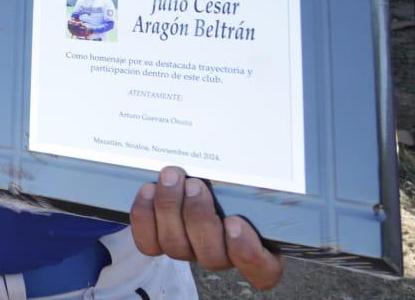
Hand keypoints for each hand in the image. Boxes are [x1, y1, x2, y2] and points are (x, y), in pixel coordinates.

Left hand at [130, 166, 283, 290]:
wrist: (191, 176)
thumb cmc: (231, 178)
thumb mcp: (249, 179)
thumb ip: (261, 177)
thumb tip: (274, 148)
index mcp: (256, 248)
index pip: (262, 271)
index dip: (247, 252)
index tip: (235, 221)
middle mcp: (222, 255)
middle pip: (211, 255)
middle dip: (198, 216)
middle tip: (195, 184)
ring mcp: (189, 251)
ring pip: (176, 246)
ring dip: (170, 208)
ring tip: (171, 177)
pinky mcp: (160, 243)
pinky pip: (148, 242)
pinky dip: (145, 216)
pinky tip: (148, 189)